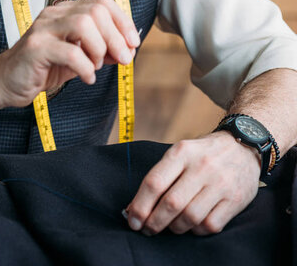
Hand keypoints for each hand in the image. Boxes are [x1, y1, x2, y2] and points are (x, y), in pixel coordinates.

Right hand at [0, 0, 139, 109]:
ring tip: (97, 66)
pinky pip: (70, 53)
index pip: (102, 2)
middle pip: (96, 12)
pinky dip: (86, 68)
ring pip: (83, 25)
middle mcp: (55, 14)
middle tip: (124, 59)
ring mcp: (43, 29)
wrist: (5, 81)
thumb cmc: (42, 67)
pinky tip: (87, 78)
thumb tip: (127, 49)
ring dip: (99, 49)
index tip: (133, 43)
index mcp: (66, 11)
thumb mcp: (77, 57)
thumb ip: (100, 50)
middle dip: (116, 37)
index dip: (123, 21)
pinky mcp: (35, 49)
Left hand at [125, 131, 260, 235]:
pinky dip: (196, 230)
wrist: (244, 146)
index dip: (140, 206)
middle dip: (154, 222)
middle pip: (171, 203)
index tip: (133, 220)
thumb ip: (161, 176)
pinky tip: (192, 224)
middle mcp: (201, 166)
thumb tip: (135, 208)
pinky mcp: (235, 199)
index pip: (154, 182)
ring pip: (189, 218)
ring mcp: (220, 183)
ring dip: (175, 228)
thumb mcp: (181, 152)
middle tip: (147, 230)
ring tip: (170, 226)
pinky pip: (209, 225)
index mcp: (182, 152)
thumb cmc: (204, 153)